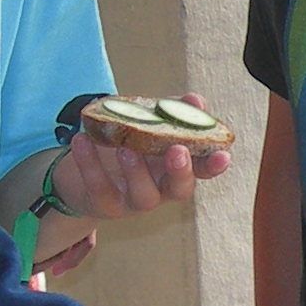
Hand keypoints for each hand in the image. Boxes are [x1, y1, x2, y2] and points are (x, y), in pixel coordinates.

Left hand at [50, 101, 232, 220]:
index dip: (214, 165)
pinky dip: (90, 164)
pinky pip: (100, 188)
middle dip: (180, 172)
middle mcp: (161, 190)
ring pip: (142, 195)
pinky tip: (83, 140)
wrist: (84, 171)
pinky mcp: (105, 204)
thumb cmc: (127, 145)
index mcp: (176, 169)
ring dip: (136, 171)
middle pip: (179, 190)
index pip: (202, 170)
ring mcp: (133, 201)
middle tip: (177, 151)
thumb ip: (171, 113)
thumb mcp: (148, 126)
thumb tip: (195, 101)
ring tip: (125, 148)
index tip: (223, 155)